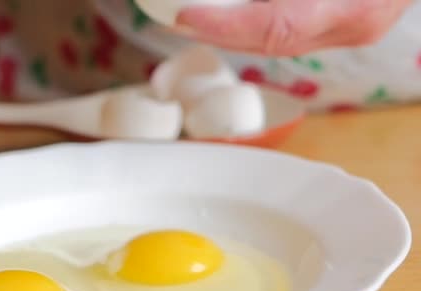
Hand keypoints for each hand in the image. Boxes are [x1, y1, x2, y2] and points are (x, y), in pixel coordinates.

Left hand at [176, 0, 411, 55]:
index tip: (186, 16)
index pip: (275, 26)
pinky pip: (293, 32)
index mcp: (354, 6)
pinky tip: (233, 12)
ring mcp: (353, 30)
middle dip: (219, 32)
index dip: (224, 25)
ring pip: (278, 42)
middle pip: (269, 42)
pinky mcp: (349, 26)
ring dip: (234, 31)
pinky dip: (258, 24)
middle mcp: (354, 24)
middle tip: (179, 17)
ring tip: (197, 17)